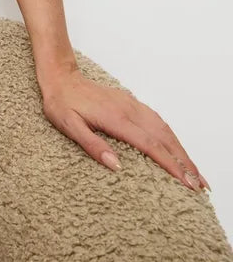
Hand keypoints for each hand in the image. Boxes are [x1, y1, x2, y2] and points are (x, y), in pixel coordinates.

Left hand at [38, 67, 209, 192]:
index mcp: (115, 118)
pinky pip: (157, 120)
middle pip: (164, 138)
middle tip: (200, 184)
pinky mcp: (130, 102)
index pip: (150, 145)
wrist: (60, 77)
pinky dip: (171, 136)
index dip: (171, 165)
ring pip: (164, 128)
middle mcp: (128, 110)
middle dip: (185, 162)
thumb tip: (116, 166)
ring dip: (182, 149)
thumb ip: (92, 144)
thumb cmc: (61, 103)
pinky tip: (176, 147)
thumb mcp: (68, 126)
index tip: (187, 183)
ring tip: (195, 171)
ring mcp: (131, 105)